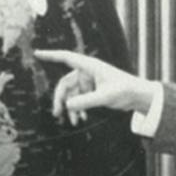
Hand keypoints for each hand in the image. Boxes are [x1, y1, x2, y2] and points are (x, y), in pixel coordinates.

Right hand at [35, 49, 163, 123]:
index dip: (51, 55)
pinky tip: (81, 119)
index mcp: (90, 66)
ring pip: (72, 94)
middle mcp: (87, 72)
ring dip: (71, 108)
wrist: (139, 96)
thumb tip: (68, 105)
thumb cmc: (126, 90)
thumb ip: (86, 101)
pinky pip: (79, 99)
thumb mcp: (106, 96)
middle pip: (66, 84)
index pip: (66, 58)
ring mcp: (89, 82)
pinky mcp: (92, 91)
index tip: (37, 53)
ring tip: (74, 122)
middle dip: (61, 99)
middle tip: (57, 114)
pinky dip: (78, 109)